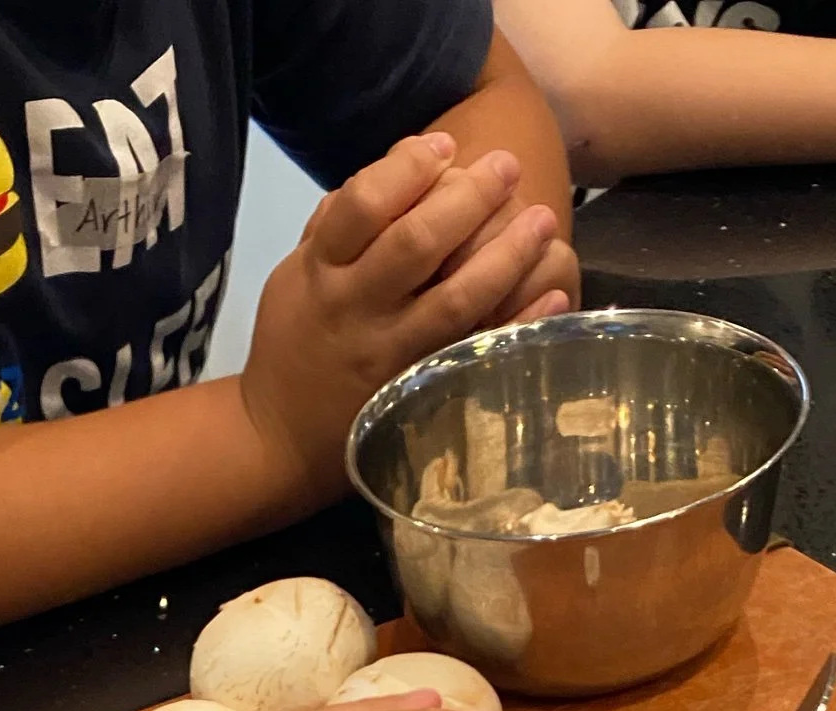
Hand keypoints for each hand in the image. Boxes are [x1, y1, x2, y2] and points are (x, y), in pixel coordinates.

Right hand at [240, 133, 569, 501]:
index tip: (444, 144)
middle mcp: (356, 310)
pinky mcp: (419, 393)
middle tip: (507, 166)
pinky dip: (519, 321)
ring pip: (456, 298)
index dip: (408, 167)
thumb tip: (395, 164)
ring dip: (507, 254)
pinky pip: (476, 351)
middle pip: (417, 244)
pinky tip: (553, 293)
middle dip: (469, 197)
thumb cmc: (294, 345)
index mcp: (321, 272)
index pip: (362, 206)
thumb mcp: (295, 276)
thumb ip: (337, 223)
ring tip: (542, 218)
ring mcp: (391, 355)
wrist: (282, 440)